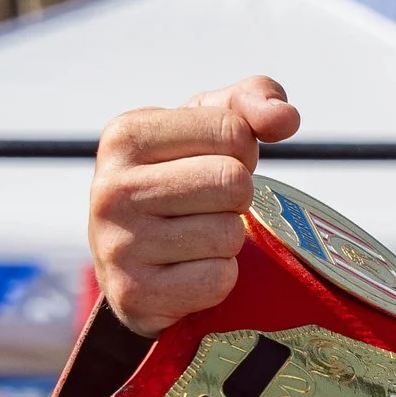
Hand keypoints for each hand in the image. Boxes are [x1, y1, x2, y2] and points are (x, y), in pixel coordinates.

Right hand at [89, 77, 300, 335]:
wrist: (135, 262)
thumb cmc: (181, 180)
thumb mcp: (207, 128)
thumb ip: (252, 101)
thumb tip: (285, 117)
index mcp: (125, 135)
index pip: (233, 132)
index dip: (242, 151)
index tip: (211, 163)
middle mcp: (110, 188)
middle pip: (233, 183)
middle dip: (237, 197)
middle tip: (206, 206)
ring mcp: (117, 244)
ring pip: (229, 234)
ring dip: (228, 239)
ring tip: (194, 238)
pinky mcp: (135, 295)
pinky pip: (219, 280)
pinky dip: (219, 279)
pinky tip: (188, 272)